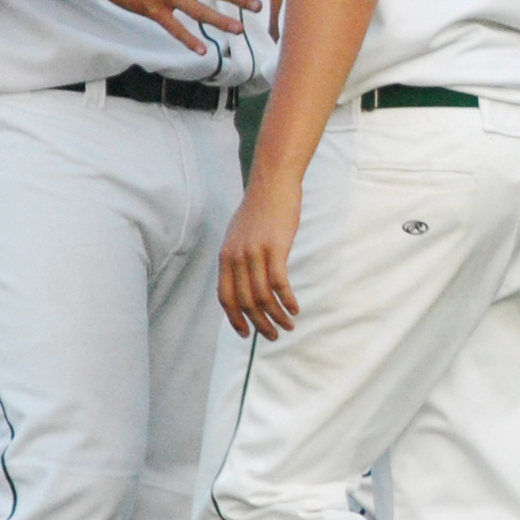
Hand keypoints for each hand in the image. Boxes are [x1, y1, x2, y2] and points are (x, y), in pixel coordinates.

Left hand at [215, 172, 303, 337]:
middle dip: (259, 324)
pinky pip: (279, 283)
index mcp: (226, 256)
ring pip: (263, 296)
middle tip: (272, 336)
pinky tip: (295, 308)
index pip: (225, 296)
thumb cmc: (259, 208)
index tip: (245, 333)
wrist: (272, 183)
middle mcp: (237, 258)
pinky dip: (287, 300)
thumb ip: (238, 257)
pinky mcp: (275, 248)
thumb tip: (243, 279)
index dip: (234, 318)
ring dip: (276, 316)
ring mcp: (255, 253)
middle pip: (245, 301)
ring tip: (288, 326)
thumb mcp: (239, 234)